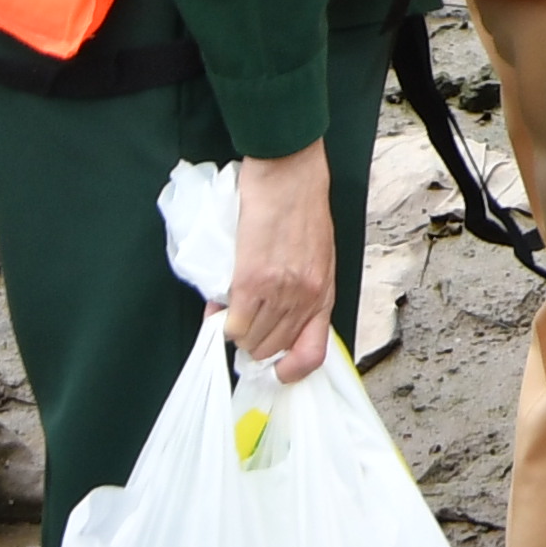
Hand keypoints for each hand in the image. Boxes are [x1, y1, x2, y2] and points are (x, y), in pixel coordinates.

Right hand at [224, 151, 338, 382]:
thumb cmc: (302, 211)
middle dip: (253, 342)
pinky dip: (221, 320)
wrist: (290, 176)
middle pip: (271, 349)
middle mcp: (306, 297)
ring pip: (249, 340)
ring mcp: (281, 290)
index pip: (314, 352)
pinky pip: (233, 324)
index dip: (292, 370)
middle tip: (242, 322)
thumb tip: (267, 319)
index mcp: (324, 292)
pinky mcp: (253, 280)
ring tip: (232, 307)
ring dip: (236, 330)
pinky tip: (221, 304)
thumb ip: (299, 290)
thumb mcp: (315, 256)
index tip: (274, 370)